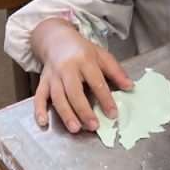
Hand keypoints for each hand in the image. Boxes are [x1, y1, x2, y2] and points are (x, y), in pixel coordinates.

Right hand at [29, 18, 133, 132]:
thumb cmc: (83, 51)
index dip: (105, 99)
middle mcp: (67, 69)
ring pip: (57, 97)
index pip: (96, 82)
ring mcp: (53, 76)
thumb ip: (116, 72)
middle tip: (93, 126)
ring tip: (75, 129)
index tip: (113, 114)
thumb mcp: (102, 56)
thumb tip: (130, 87)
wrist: (57, 40)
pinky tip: (43, 123)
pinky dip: (39, 110)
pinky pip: (38, 97)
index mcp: (85, 61)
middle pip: (74, 92)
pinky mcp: (42, 82)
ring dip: (65, 114)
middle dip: (84, 111)